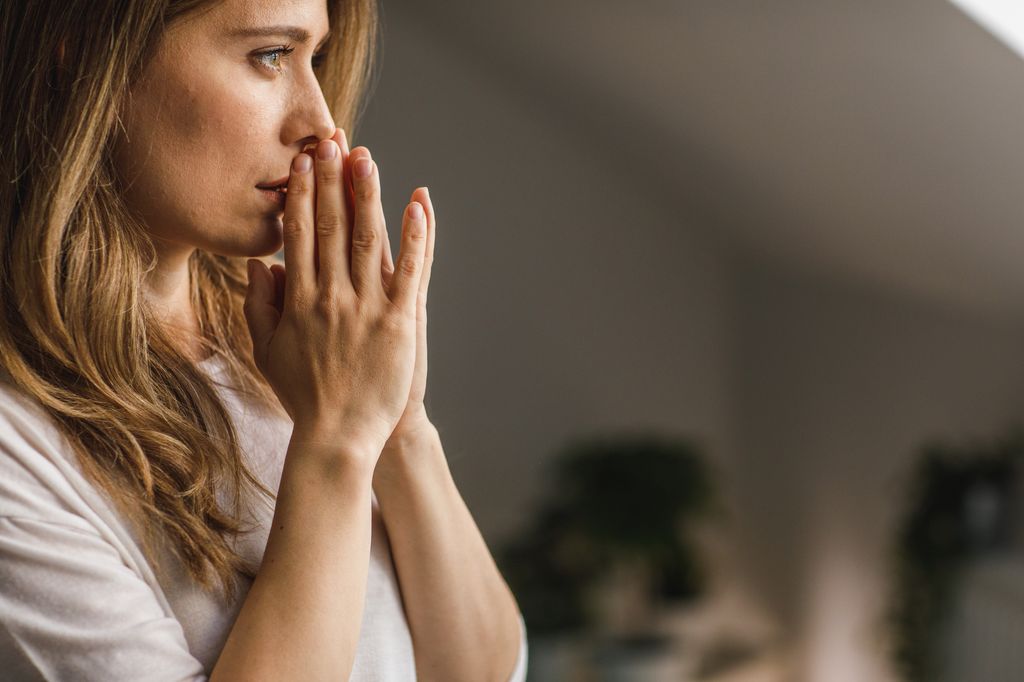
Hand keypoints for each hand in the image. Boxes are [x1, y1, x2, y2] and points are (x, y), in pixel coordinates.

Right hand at [242, 128, 428, 464]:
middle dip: (330, 180)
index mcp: (298, 301)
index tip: (301, 162)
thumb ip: (259, 306)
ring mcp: (367, 308)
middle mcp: (330, 297)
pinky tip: (418, 205)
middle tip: (331, 141)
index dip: (299, 194)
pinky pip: (410, 272)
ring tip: (366, 158)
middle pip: (329, 226)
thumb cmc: (303, 396)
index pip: (297, 234)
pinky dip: (415, 237)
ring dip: (367, 195)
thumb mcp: (267, 352)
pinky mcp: (399, 323)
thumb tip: (261, 263)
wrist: (338, 437)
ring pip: (367, 239)